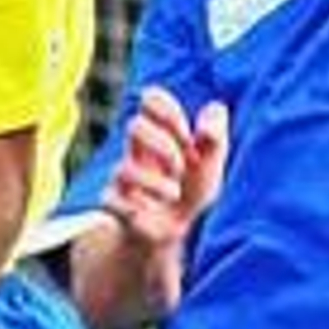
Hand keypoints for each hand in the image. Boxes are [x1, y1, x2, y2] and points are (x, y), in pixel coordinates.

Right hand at [105, 86, 228, 250]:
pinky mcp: (115, 204)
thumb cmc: (191, 188)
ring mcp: (123, 177)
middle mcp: (137, 150)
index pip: (150, 98)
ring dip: (156, 183)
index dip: (168, 110)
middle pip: (133, 126)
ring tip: (174, 193)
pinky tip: (149, 211)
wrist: (175, 230)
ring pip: (123, 168)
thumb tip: (216, 107)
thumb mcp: (210, 163)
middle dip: (164, 146)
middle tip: (181, 166)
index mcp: (158, 131)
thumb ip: (215, 135)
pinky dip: (135, 207)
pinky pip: (113, 200)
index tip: (188, 136)